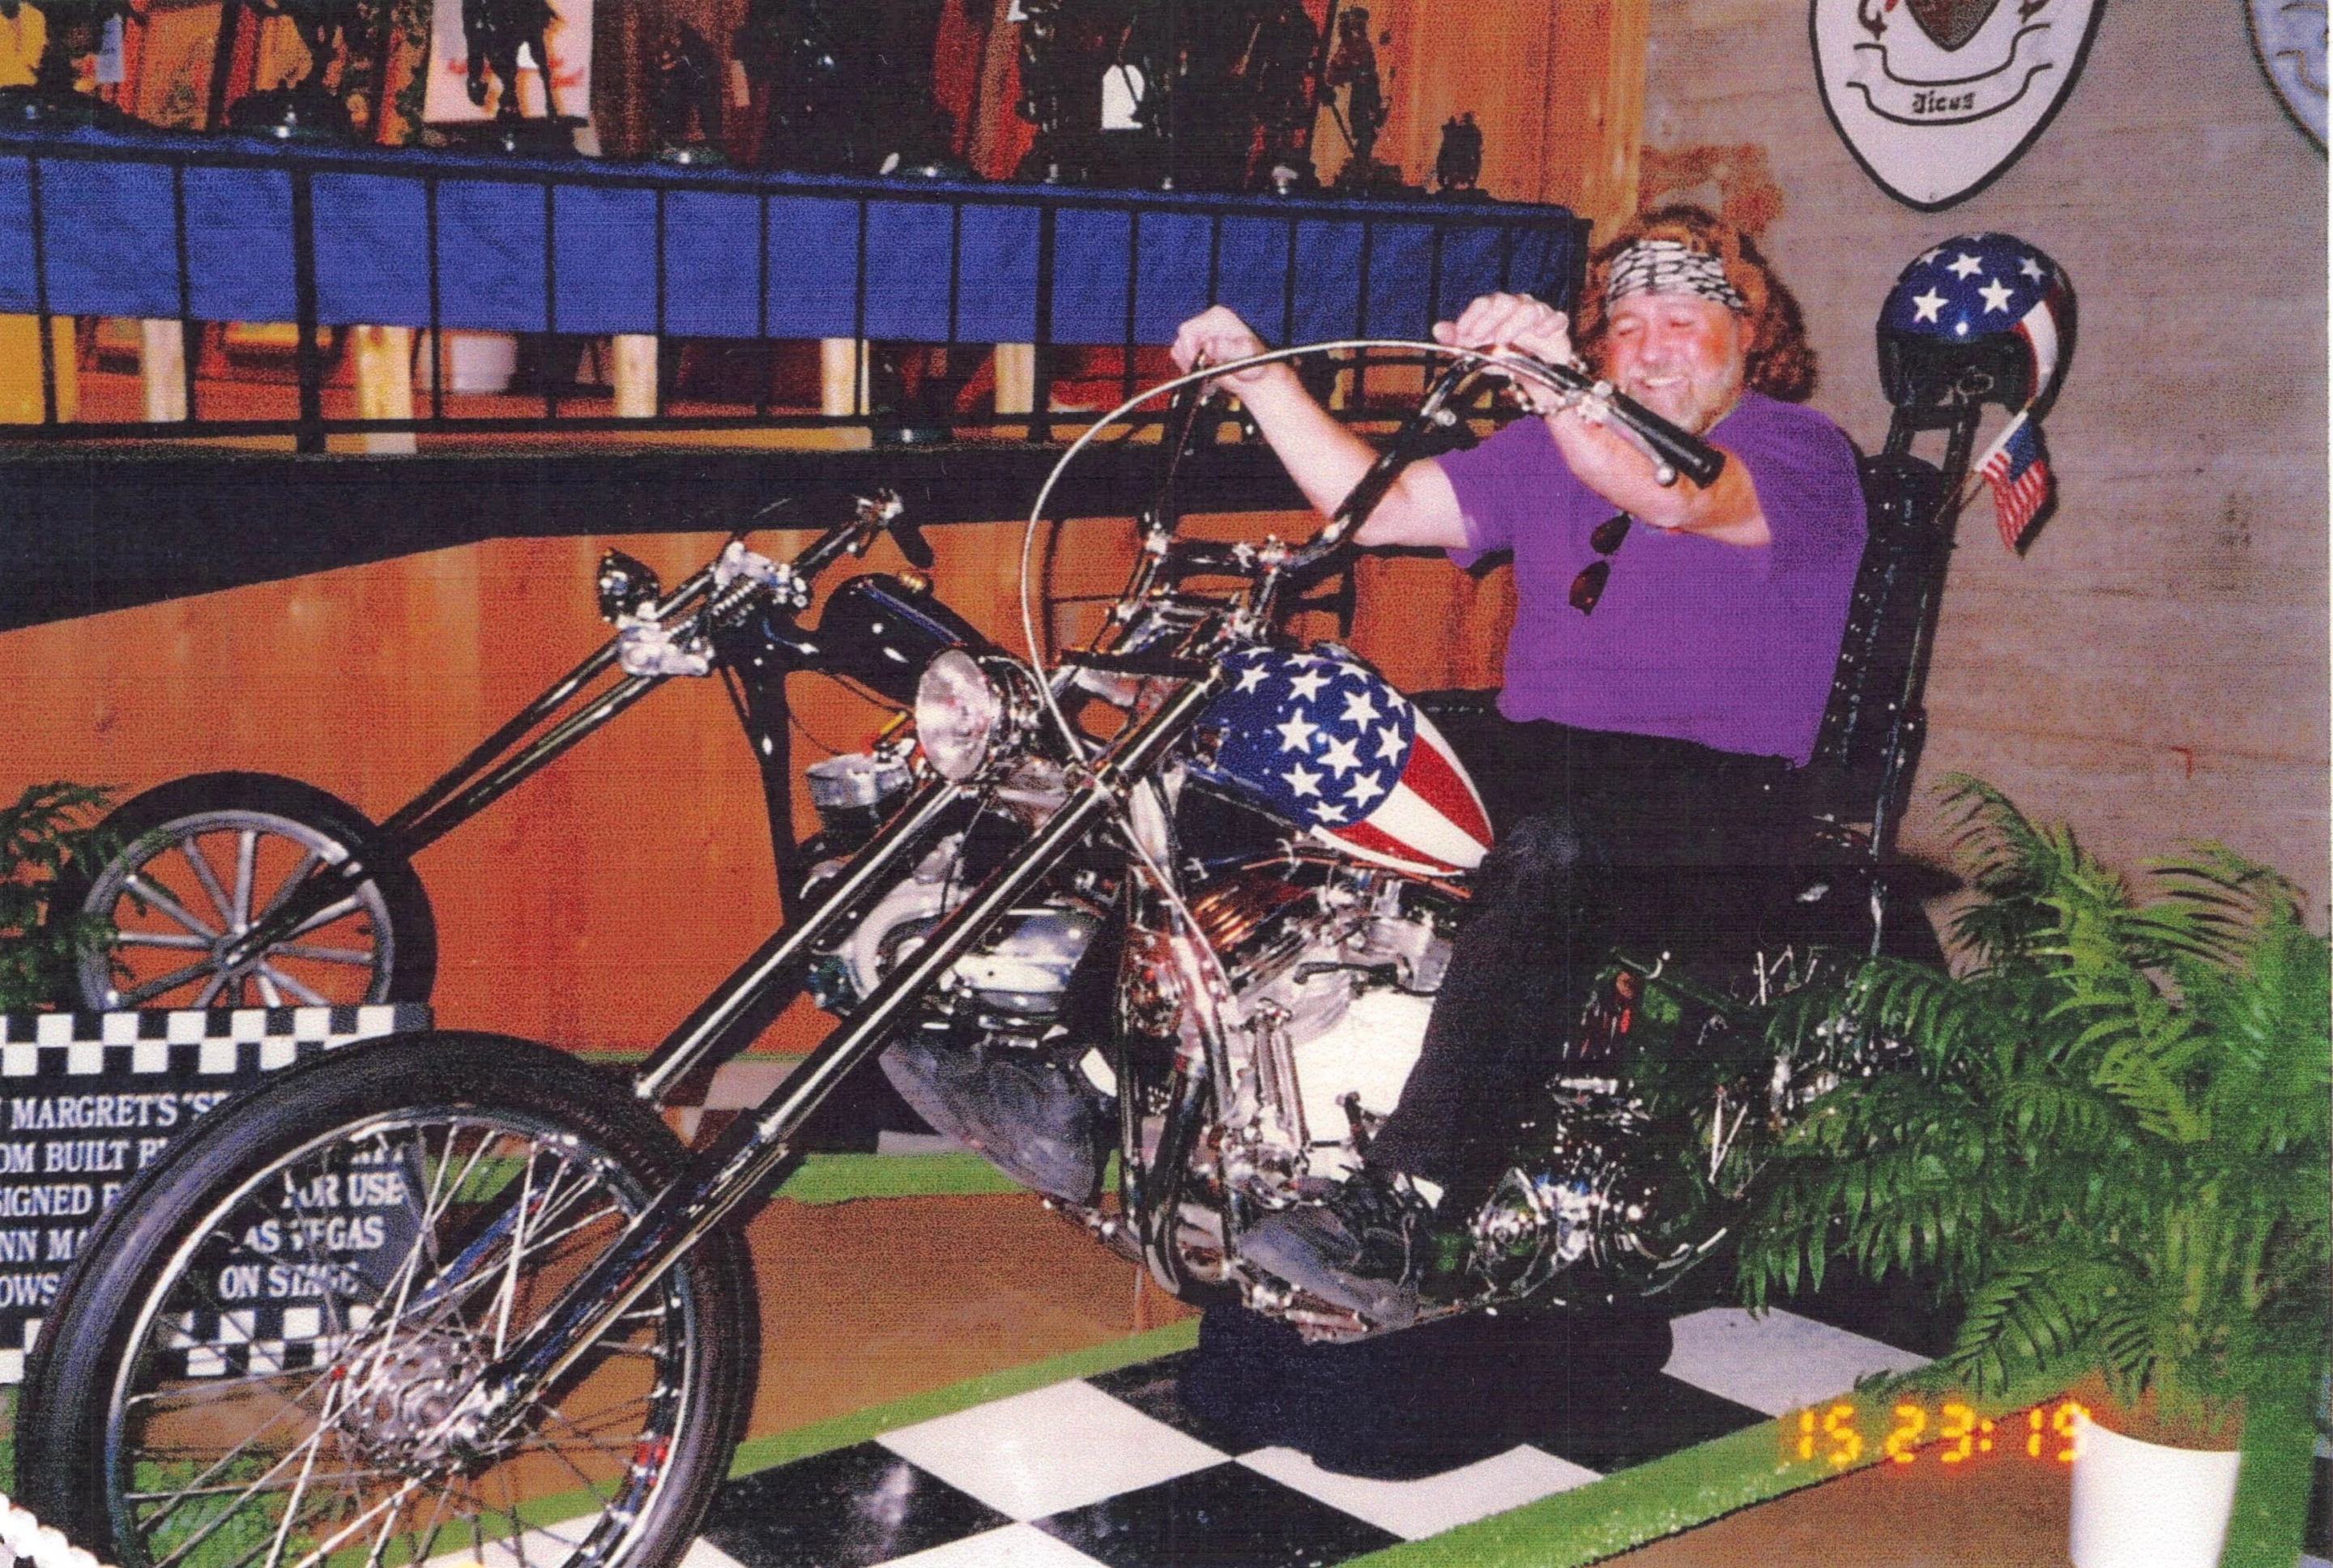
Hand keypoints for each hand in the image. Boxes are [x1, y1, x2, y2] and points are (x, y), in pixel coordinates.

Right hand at [1170, 306, 1278, 388]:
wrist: (1255, 377)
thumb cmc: (1255, 364)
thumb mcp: (1245, 355)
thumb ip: (1228, 349)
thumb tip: (1210, 345)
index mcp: (1218, 317)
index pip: (1188, 330)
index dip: (1188, 350)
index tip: (1198, 365)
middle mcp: (1207, 323)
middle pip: (1181, 340)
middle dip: (1189, 359)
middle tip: (1204, 371)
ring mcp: (1200, 335)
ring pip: (1179, 349)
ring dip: (1189, 364)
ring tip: (1208, 371)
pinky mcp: (1195, 347)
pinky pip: (1180, 357)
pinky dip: (1188, 367)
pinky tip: (1204, 371)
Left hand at [1433, 293, 1577, 412]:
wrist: (1534, 374)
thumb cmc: (1506, 357)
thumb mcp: (1478, 352)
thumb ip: (1458, 341)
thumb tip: (1437, 329)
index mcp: (1497, 309)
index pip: (1484, 303)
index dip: (1472, 317)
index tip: (1462, 334)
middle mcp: (1517, 307)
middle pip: (1504, 302)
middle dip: (1490, 320)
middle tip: (1480, 338)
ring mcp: (1538, 314)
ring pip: (1528, 308)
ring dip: (1513, 324)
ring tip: (1503, 340)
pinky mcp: (1557, 326)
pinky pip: (1557, 318)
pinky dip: (1550, 324)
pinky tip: (1541, 334)